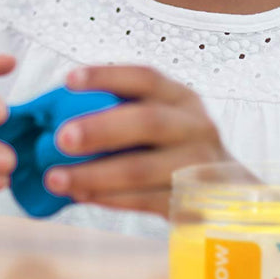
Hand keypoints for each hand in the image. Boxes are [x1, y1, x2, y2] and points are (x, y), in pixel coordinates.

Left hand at [47, 65, 231, 215]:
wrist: (229, 196)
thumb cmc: (174, 149)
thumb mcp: (163, 120)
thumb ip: (121, 112)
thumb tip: (50, 115)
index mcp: (181, 98)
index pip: (145, 78)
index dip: (107, 76)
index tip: (68, 80)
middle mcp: (195, 127)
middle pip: (147, 122)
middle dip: (100, 129)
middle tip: (60, 139)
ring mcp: (199, 166)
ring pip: (143, 169)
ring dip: (95, 174)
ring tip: (55, 178)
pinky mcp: (194, 202)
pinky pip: (146, 201)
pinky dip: (110, 198)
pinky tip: (81, 195)